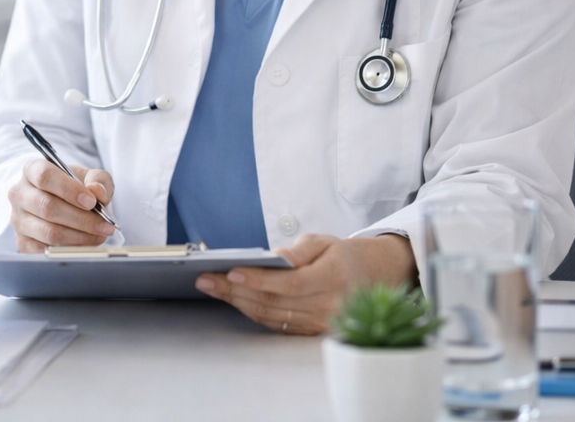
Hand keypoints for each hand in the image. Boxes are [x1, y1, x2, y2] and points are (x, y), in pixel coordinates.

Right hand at [8, 157, 115, 252]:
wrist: (59, 203)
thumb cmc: (72, 187)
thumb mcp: (88, 176)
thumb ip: (98, 179)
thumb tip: (97, 192)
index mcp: (32, 170)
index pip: (45, 177)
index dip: (69, 190)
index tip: (91, 201)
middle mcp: (19, 194)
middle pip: (48, 207)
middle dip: (81, 219)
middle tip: (104, 225)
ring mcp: (18, 220)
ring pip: (49, 232)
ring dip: (79, 237)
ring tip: (99, 235)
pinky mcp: (22, 242)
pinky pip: (47, 250)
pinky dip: (71, 249)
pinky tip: (85, 244)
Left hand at [194, 233, 417, 334]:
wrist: (368, 277)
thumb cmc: (339, 255)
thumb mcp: (323, 241)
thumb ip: (299, 251)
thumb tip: (274, 258)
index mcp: (333, 278)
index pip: (290, 283)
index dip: (259, 279)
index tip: (230, 271)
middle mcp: (329, 306)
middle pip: (274, 302)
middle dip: (235, 290)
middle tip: (206, 279)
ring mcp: (321, 323)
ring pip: (271, 315)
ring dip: (237, 301)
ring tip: (212, 287)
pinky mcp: (313, 332)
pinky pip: (277, 323)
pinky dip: (251, 311)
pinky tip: (233, 298)